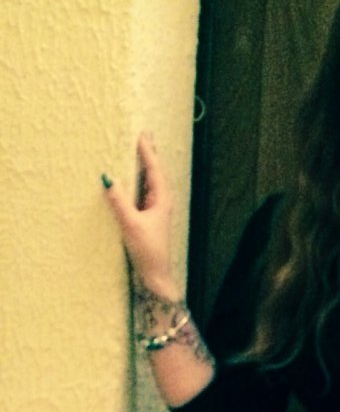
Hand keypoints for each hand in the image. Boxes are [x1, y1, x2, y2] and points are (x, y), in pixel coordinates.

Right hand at [102, 133, 177, 296]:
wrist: (155, 275)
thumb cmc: (147, 251)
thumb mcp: (131, 224)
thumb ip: (119, 202)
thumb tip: (107, 179)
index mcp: (161, 201)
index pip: (154, 170)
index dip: (148, 152)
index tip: (142, 135)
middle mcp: (161, 203)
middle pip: (156, 173)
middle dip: (149, 155)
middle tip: (145, 136)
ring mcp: (156, 211)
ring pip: (151, 182)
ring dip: (146, 166)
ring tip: (141, 150)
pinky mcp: (149, 219)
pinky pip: (145, 192)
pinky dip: (140, 181)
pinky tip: (135, 179)